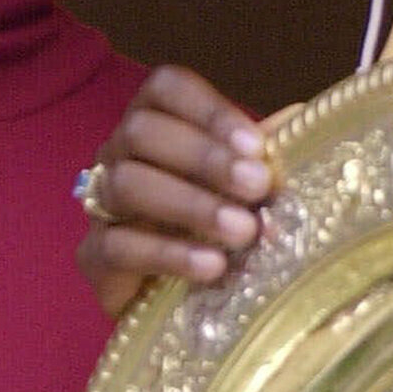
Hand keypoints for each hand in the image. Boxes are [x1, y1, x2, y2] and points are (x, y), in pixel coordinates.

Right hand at [77, 65, 274, 318]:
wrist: (181, 302)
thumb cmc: (215, 227)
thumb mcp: (246, 187)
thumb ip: (263, 155)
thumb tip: (299, 117)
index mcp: (156, 121)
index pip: (166, 89)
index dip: (210, 110)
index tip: (256, 146)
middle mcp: (119, 152)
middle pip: (142, 131)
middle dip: (204, 157)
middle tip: (257, 187)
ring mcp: (101, 203)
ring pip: (127, 184)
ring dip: (190, 204)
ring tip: (242, 231)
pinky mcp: (93, 256)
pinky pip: (119, 246)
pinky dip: (169, 254)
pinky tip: (211, 266)